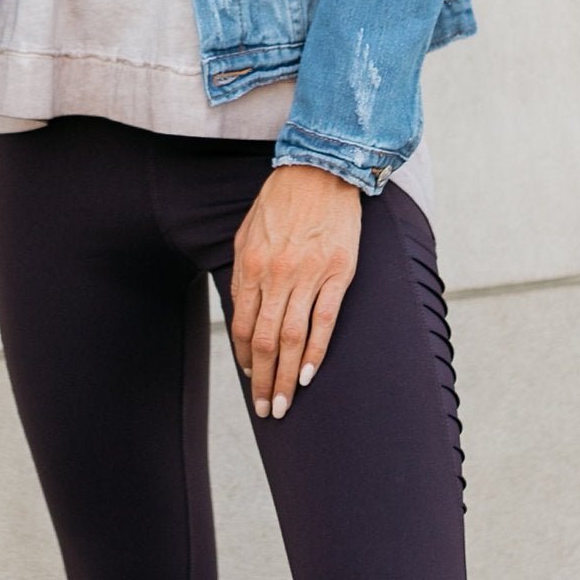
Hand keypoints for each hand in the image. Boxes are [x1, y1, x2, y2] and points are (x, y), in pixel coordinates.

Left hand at [230, 164, 360, 417]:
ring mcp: (308, 276)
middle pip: (265, 341)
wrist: (321, 170)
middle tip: (266, 409)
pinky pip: (324, 322)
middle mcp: (276, 275)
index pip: (243, 325)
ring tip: (285, 403)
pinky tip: (308, 375)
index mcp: (250, 265)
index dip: (245, 358)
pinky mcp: (337, 274)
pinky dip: (315, 352)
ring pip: (293, 338)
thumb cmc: (281, 201)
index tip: (251, 378)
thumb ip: (244, 273)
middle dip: (263, 380)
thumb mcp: (248, 233)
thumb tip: (242, 313)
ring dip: (286, 376)